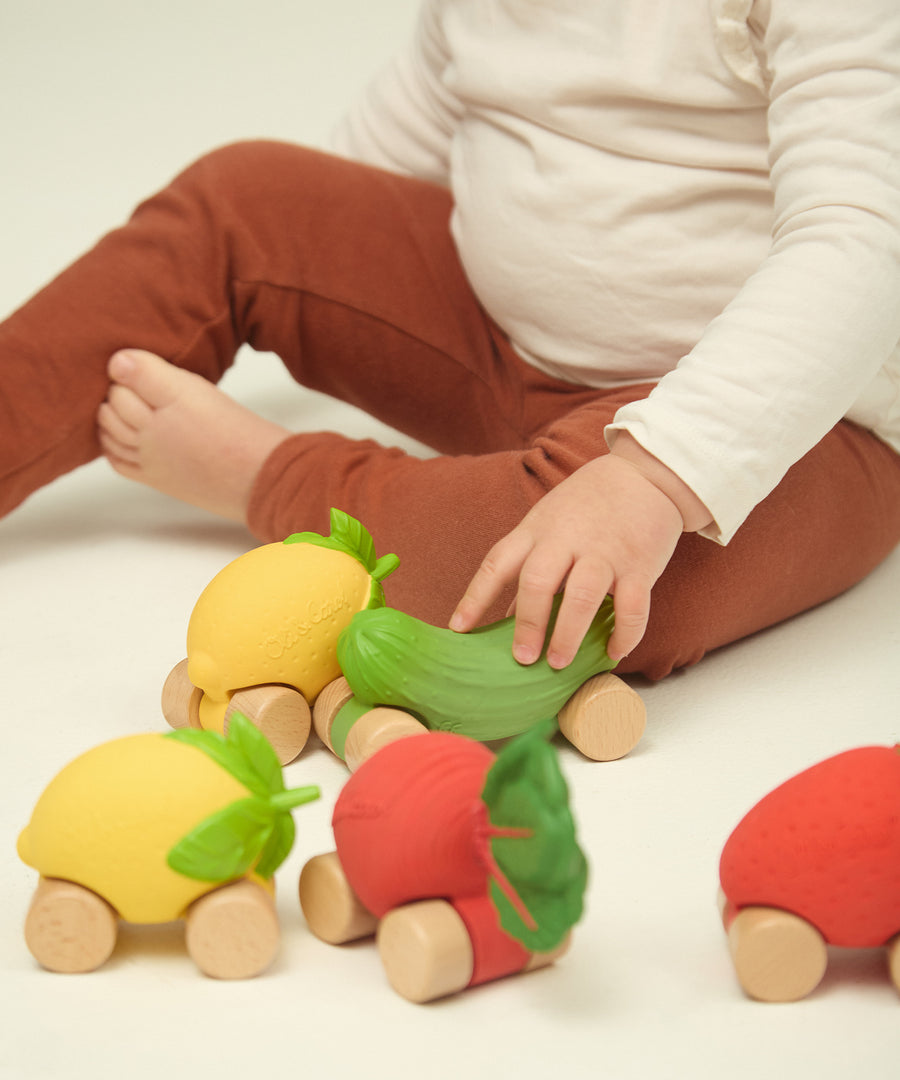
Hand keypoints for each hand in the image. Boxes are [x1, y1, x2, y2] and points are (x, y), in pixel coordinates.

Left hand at [449, 434, 711, 667]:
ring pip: (582, 595)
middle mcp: (566, 539)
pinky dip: (623, 633)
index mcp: (536, 530)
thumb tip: (504, 620)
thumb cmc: (587, 506)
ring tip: (559, 663)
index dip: (475, 596)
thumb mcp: (548, 525)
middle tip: (522, 658)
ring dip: (568, 633)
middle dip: (527, 623)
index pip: (497, 563)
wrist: (644, 474)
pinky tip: (613, 651)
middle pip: (537, 581)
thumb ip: (529, 568)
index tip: (458, 628)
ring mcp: (604, 551)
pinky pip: (631, 606)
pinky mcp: (640, 564)